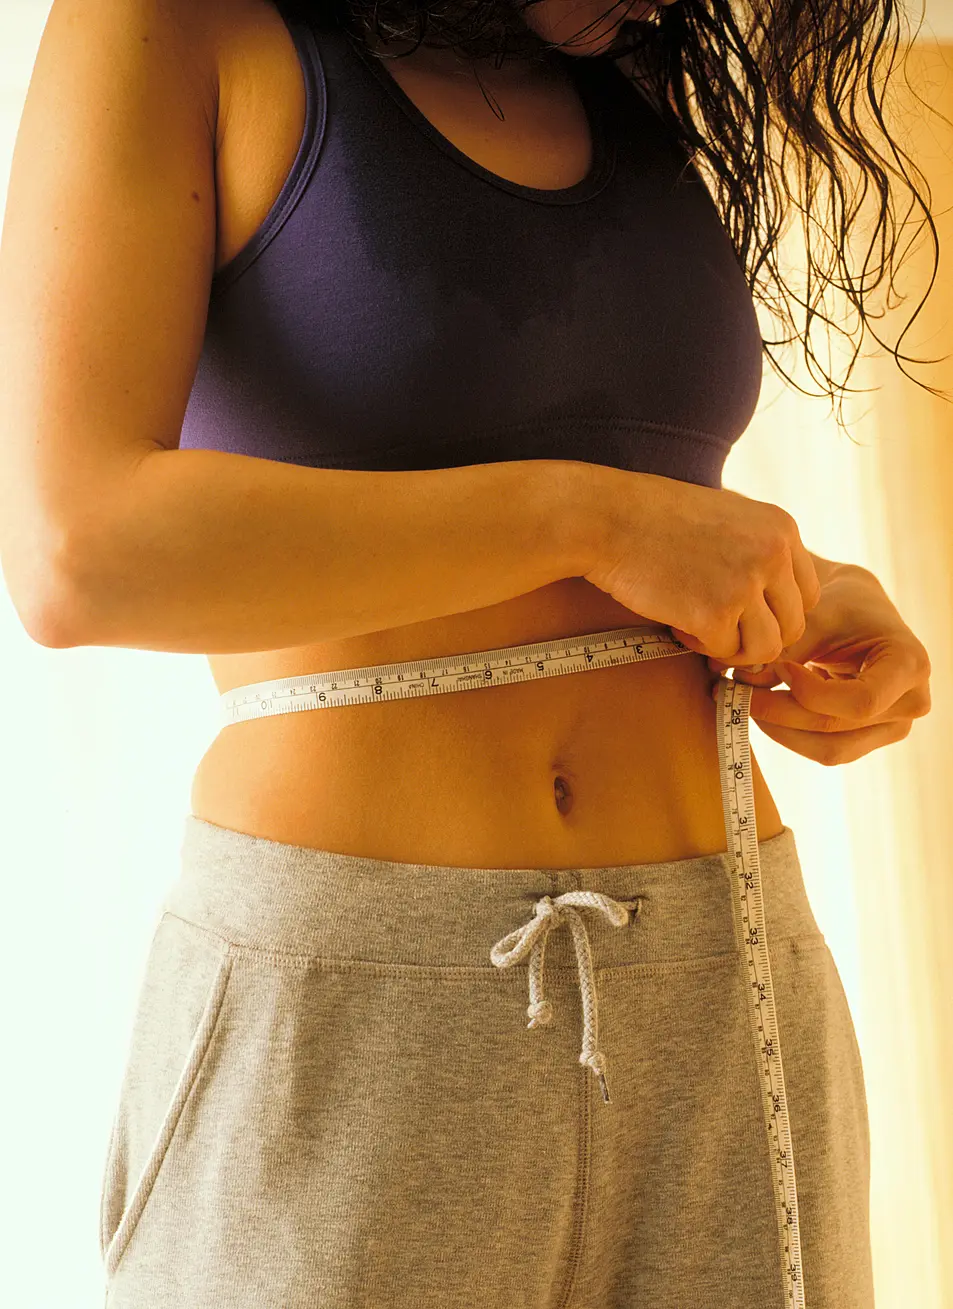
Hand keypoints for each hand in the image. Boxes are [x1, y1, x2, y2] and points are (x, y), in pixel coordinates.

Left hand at [706, 566, 932, 764]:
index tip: (777, 667)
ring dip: (777, 729)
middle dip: (778, 713)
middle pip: (837, 728)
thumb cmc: (839, 606)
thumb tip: (743, 680)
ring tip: (740, 701)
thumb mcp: (816, 618)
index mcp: (910, 664)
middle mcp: (912, 702)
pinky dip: (786, 733)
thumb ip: (786, 650)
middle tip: (732, 692)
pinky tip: (762, 708)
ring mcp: (892, 727)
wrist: (854, 611)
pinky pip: (823, 750)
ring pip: (827, 749)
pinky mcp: (868, 738)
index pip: (861, 702)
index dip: (811, 693)